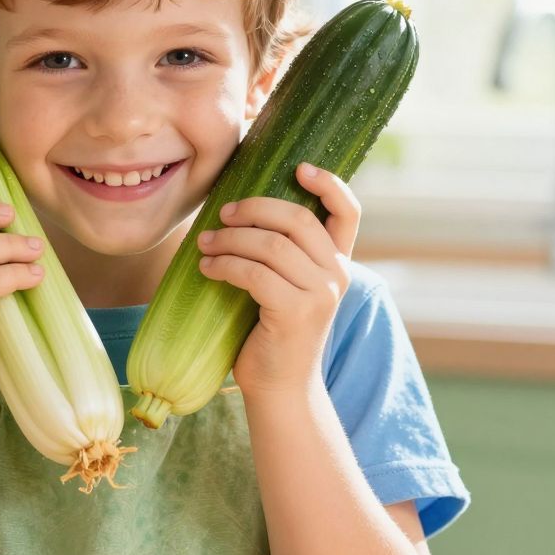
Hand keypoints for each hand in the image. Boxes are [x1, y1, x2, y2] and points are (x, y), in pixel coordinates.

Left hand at [196, 162, 360, 403]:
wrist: (280, 388)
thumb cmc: (272, 332)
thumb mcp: (287, 286)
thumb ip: (282, 253)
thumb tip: (239, 209)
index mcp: (338, 263)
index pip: (348, 213)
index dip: (329, 184)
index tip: (299, 167)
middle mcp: (336, 275)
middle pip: (297, 220)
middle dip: (254, 209)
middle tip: (222, 214)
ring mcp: (319, 294)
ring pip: (271, 245)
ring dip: (230, 239)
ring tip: (205, 244)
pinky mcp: (294, 312)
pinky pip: (254, 273)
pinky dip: (225, 265)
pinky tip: (208, 268)